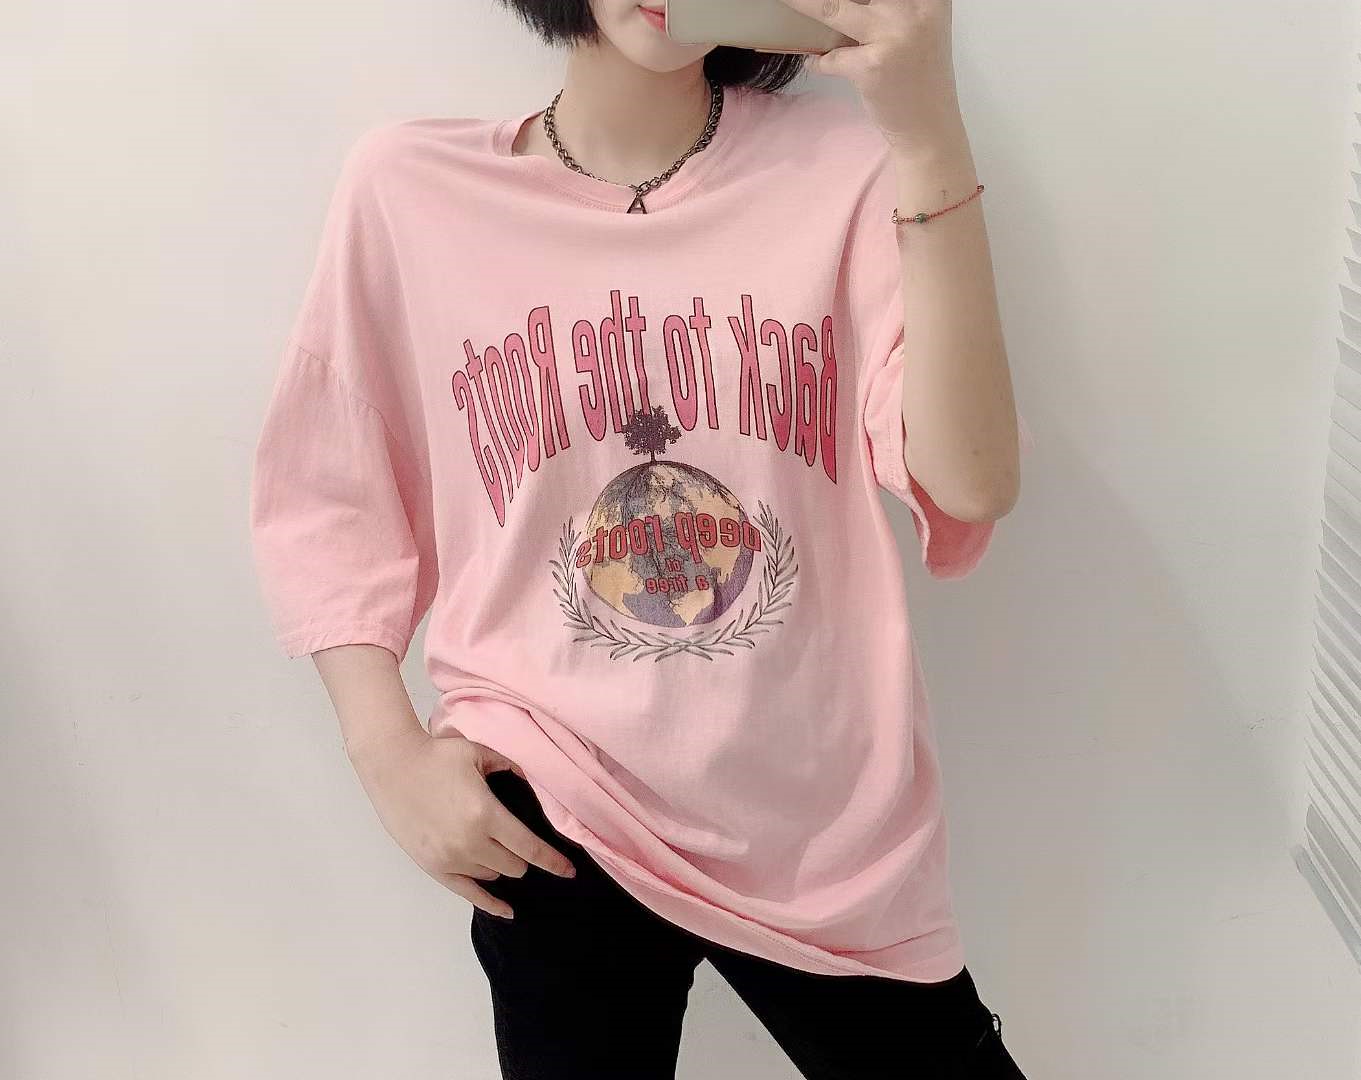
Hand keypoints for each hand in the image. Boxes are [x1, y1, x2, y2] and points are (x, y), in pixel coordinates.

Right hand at [347, 728, 577, 917]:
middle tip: (523, 844)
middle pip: (514, 866)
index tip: (569, 871)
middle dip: (524, 858)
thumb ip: (512, 767)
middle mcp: (470, 842)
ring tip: (500, 851)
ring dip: (502, 866)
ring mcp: (449, 858)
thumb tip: (535, 779)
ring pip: (492, 877)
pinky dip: (489, 902)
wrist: (392, 765)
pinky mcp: (432, 866)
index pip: (529, 848)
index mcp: (486, 814)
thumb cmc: (436, 755)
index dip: (553, 861)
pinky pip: (467, 893)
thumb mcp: (480, 754)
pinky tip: (507, 910)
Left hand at [775, 0, 963, 148]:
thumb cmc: (919, 77)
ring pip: (832, 8)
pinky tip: (816, 63)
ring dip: (805, 5)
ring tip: (790, 2)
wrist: (930, 127)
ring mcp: (893, 36)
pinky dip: (818, 62)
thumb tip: (838, 3)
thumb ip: (887, 9)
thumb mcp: (914, 30)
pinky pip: (829, 57)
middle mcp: (914, 9)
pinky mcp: (872, 66)